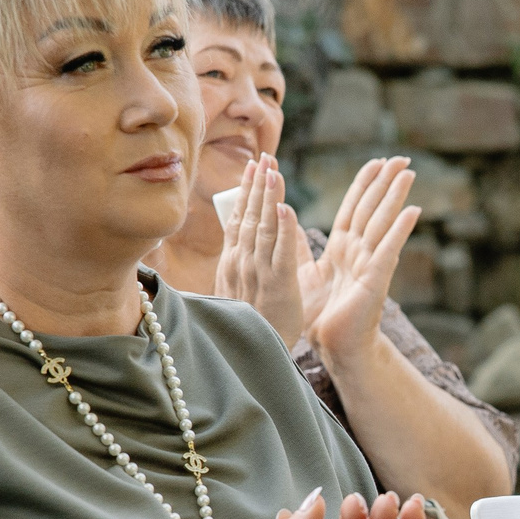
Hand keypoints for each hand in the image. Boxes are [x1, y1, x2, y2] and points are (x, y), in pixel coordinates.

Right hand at [212, 156, 306, 345]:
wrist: (250, 361)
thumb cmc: (247, 330)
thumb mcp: (235, 295)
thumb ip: (238, 269)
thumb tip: (237, 248)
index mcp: (232, 265)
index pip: (238, 220)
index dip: (245, 192)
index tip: (252, 168)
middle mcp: (241, 264)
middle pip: (249, 216)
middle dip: (257, 185)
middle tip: (265, 157)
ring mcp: (258, 273)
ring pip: (264, 227)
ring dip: (269, 196)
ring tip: (274, 169)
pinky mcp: (278, 286)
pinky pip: (281, 252)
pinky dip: (284, 228)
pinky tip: (286, 207)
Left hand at [305, 156, 422, 367]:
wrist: (331, 348)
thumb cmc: (320, 315)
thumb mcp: (302, 271)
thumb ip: (295, 243)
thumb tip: (284, 215)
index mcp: (342, 249)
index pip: (354, 208)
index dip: (364, 185)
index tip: (376, 162)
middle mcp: (358, 252)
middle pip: (372, 209)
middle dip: (386, 183)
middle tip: (402, 157)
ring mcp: (369, 264)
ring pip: (382, 222)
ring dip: (396, 197)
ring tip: (408, 173)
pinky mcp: (375, 280)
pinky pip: (388, 250)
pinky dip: (400, 230)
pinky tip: (414, 211)